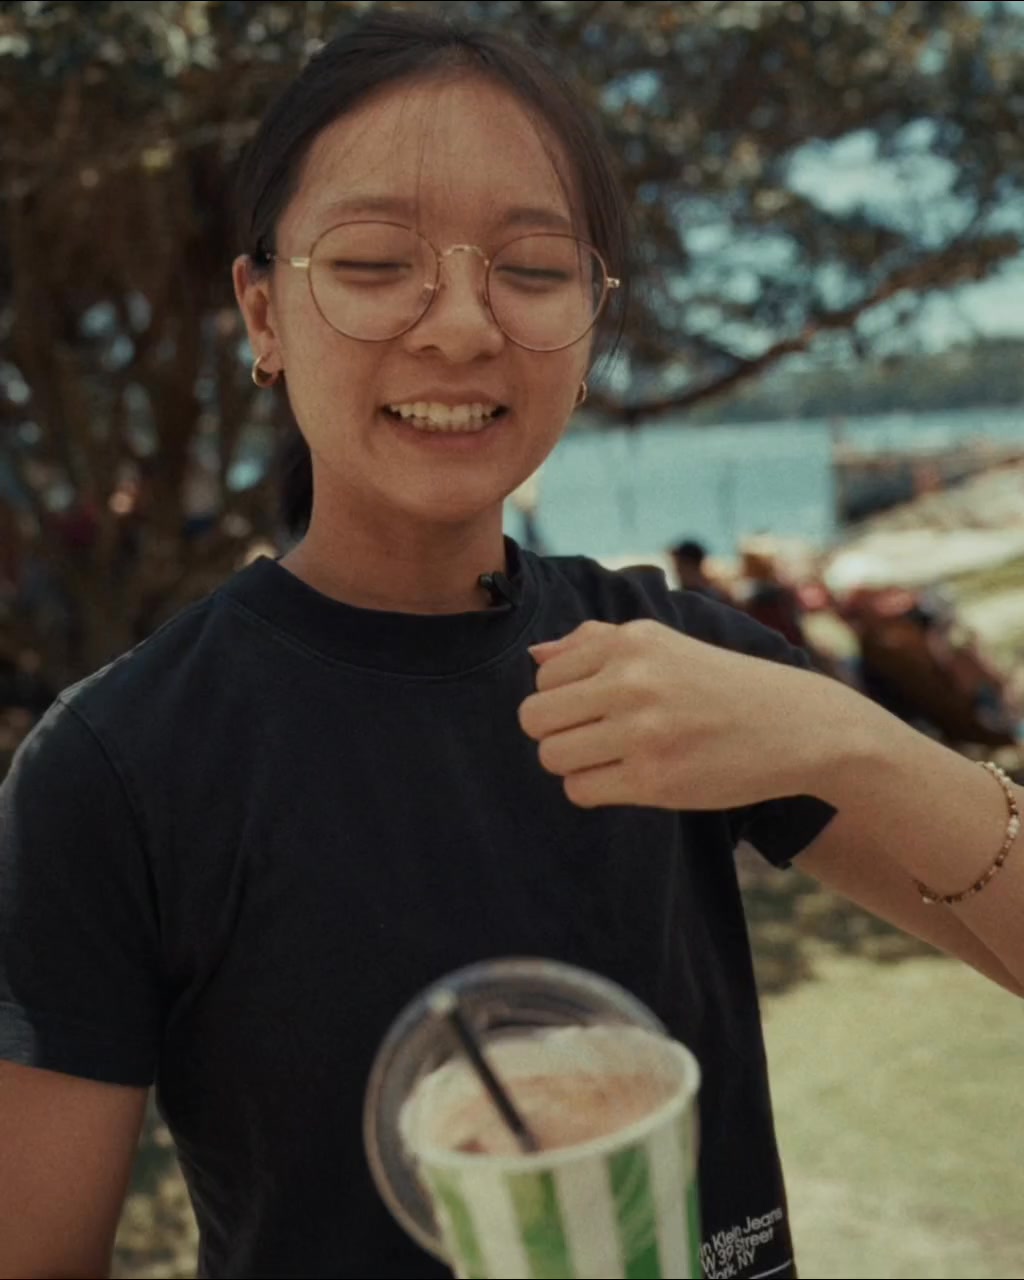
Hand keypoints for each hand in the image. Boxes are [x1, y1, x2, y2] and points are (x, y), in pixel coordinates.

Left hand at [518, 619, 845, 809]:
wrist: (794, 725)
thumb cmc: (718, 684)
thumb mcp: (661, 643)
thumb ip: (595, 641)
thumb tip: (536, 657)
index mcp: (628, 642)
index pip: (543, 677)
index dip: (561, 698)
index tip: (595, 706)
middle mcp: (631, 681)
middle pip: (534, 718)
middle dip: (555, 732)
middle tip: (594, 736)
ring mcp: (643, 732)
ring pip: (551, 757)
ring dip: (572, 763)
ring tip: (610, 757)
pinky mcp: (655, 780)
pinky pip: (580, 790)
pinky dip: (594, 788)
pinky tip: (627, 776)